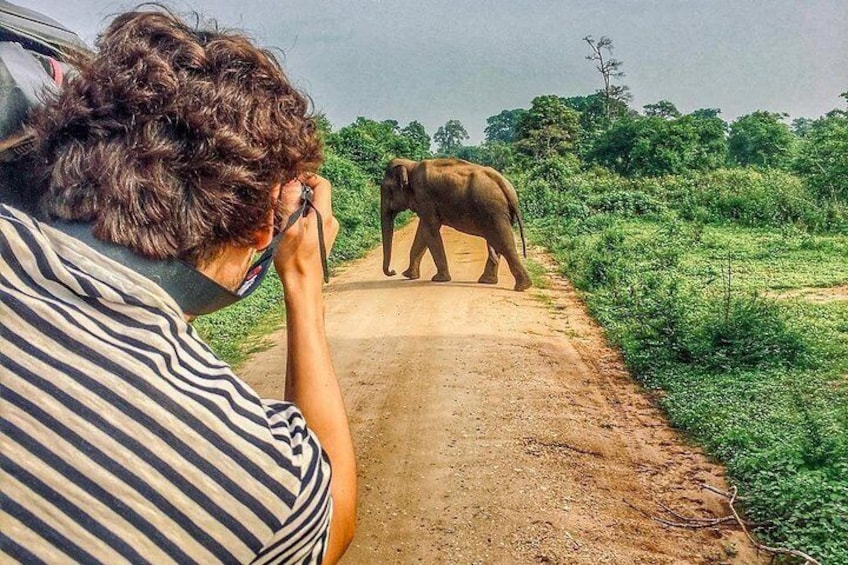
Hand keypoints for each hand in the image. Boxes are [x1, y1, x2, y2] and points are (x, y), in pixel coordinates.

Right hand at [273, 173, 338, 292]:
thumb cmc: (294, 261)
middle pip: (315, 195)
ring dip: (295, 208)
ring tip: (282, 221)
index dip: (306, 178)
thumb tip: (294, 182)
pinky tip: (287, 231)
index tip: (290, 182)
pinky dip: (298, 219)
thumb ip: (291, 203)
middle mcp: (330, 220)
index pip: (322, 183)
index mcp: (325, 216)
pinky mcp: (322, 237)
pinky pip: (310, 219)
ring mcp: (328, 229)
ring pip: (311, 207)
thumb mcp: (289, 229)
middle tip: (280, 204)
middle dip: (296, 194)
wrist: (303, 285)